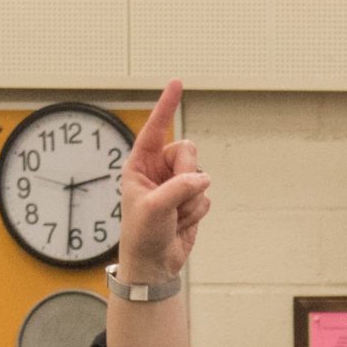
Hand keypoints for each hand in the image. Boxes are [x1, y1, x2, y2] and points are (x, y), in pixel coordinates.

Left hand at [117, 80, 210, 281]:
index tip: (177, 83)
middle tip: (174, 196)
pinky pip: (206, 197)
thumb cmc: (142, 234)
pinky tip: (182, 223)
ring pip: (200, 176)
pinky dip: (197, 212)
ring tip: (173, 216)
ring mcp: (177, 184)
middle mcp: (159, 169)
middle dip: (186, 174)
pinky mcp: (192, 200)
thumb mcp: (153, 208)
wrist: (154, 263)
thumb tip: (203, 179)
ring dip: (190, 200)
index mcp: (140, 164)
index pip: (154, 128)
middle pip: (187, 151)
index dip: (166, 106)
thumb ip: (178, 187)